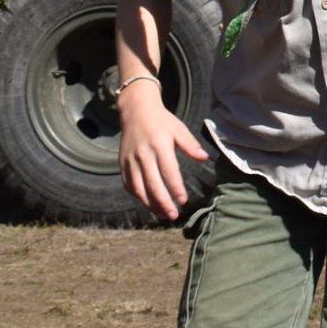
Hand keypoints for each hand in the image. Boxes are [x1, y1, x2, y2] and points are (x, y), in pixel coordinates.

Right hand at [117, 85, 207, 220]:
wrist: (136, 111)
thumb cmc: (162, 121)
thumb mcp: (179, 129)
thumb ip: (190, 145)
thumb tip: (204, 158)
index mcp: (160, 145)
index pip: (168, 171)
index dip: (175, 188)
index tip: (183, 201)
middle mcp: (143, 154)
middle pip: (152, 184)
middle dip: (163, 202)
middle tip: (173, 215)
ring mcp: (130, 160)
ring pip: (138, 188)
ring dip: (150, 204)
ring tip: (162, 214)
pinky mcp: (122, 164)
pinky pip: (129, 184)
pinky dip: (138, 196)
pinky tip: (149, 204)